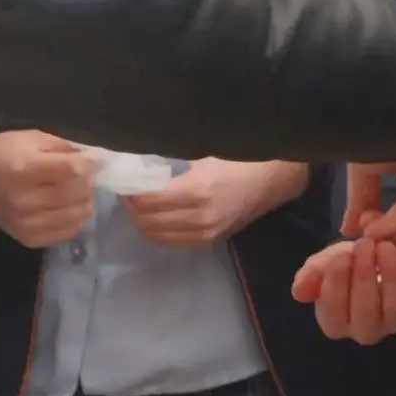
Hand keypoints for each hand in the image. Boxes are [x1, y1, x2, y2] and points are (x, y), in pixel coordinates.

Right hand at [0, 131, 98, 248]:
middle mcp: (26, 199)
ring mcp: (27, 222)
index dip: (91, 165)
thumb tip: (91, 157)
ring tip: (79, 191)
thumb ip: (61, 146)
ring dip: (85, 201)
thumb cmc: (0, 153)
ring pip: (76, 215)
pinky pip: (66, 232)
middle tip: (88, 174)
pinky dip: (75, 219)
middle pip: (76, 194)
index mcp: (25, 169)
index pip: (71, 170)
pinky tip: (69, 207)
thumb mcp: (29, 138)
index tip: (100, 160)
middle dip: (89, 182)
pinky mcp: (28, 238)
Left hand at [121, 159, 308, 248]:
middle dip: (132, 207)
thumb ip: (172, 160)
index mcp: (196, 190)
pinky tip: (156, 214)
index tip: (123, 180)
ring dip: (142, 220)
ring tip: (138, 203)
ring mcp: (206, 233)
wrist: (272, 180)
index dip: (129, 192)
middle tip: (127, 191)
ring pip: (157, 235)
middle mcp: (199, 218)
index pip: (147, 201)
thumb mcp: (203, 153)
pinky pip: (173, 242)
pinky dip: (158, 230)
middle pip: (147, 221)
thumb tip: (138, 159)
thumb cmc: (238, 159)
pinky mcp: (211, 241)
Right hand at [292, 236, 395, 344]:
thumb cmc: (349, 266)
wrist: (382, 259)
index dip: (337, 282)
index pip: (333, 311)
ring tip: (385, 246)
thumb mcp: (326, 265)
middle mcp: (365, 330)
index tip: (341, 254)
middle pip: (366, 311)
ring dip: (390, 274)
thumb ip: (312, 274)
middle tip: (365, 244)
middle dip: (365, 275)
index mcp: (336, 322)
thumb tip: (299, 290)